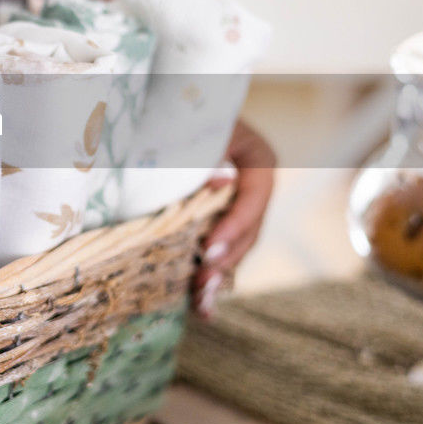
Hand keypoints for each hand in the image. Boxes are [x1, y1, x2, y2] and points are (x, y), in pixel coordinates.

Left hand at [193, 120, 275, 318]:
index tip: (208, 249)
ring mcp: (238, 207)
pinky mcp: (219, 223)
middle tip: (200, 280)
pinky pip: (220, 253)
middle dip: (226, 257)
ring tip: (200, 301)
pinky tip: (201, 308)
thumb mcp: (190, 130)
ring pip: (237, 247)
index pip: (256, 194)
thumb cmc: (174, 115)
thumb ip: (203, 154)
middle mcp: (254, 186)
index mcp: (258, 158)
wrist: (163, 118)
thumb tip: (221, 180)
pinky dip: (210, 278)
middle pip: (249, 227)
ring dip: (218, 275)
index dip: (234, 225)